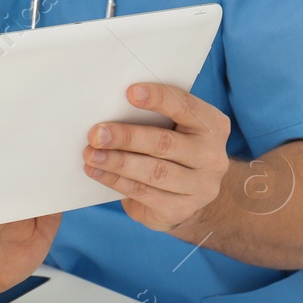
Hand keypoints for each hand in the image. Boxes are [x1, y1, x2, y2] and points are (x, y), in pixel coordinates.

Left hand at [84, 82, 231, 233]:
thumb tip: (109, 107)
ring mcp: (200, 186)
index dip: (159, 98)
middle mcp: (212, 156)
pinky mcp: (182, 210)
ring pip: (154, 172)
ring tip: (90, 154)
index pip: (186, 107)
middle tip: (96, 134)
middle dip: (127, 137)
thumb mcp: (173, 128)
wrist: (187, 194)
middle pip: (165, 143)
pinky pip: (144, 193)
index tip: (130, 92)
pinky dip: (115, 180)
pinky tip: (96, 171)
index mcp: (212, 125)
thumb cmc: (171, 149)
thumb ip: (153, 117)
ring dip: (117, 162)